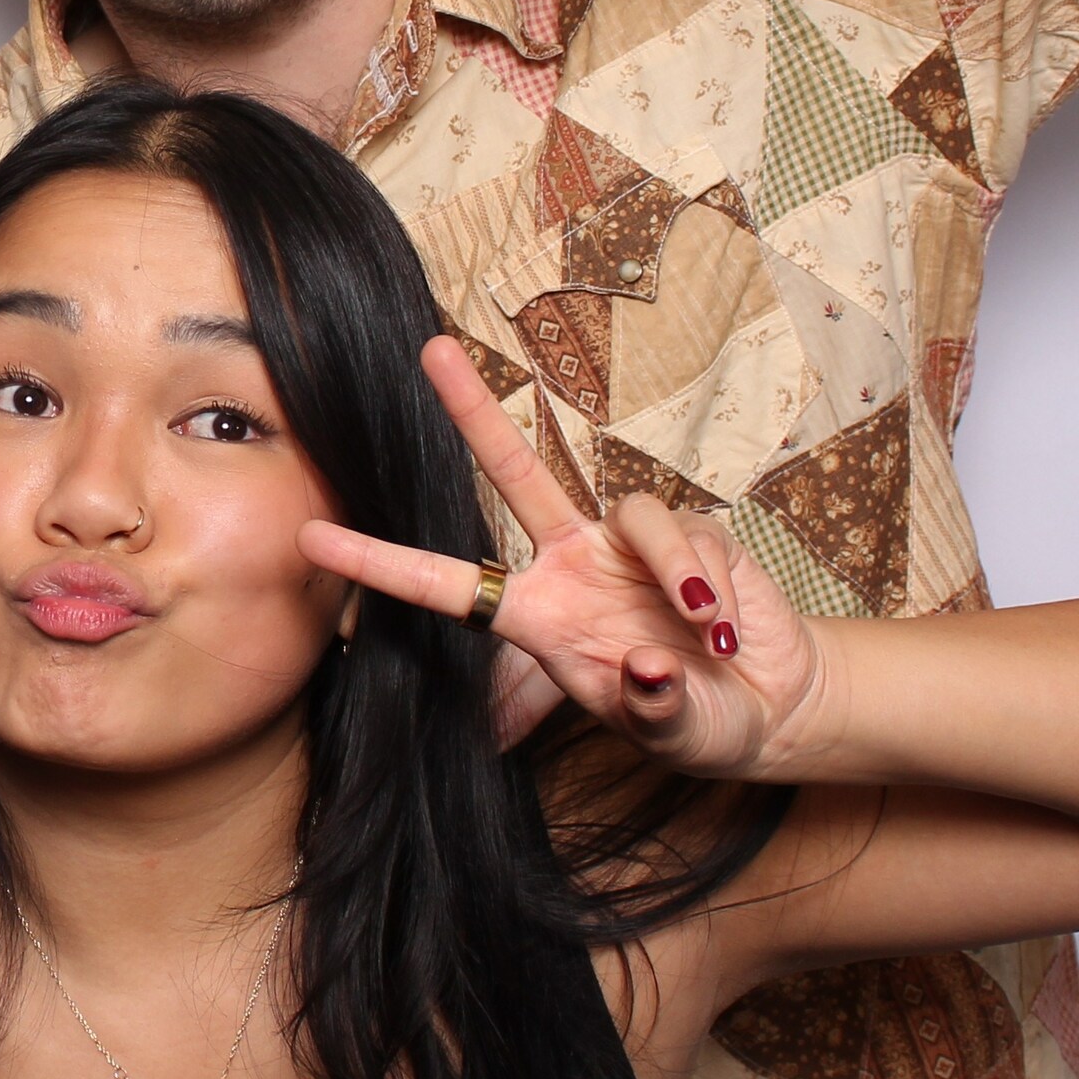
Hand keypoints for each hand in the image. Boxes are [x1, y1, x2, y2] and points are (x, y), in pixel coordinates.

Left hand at [300, 339, 826, 778]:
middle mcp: (572, 566)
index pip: (445, 586)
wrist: (768, 708)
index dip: (379, 562)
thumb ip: (651, 706)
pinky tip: (727, 631)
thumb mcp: (666, 730)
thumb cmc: (695, 719)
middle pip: (515, 473)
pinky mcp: (694, 533)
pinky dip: (709, 586)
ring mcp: (629, 546)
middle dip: (474, 411)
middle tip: (430, 349)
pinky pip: (691, 539)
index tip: (310, 536)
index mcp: (537, 617)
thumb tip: (646, 669)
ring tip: (708, 637)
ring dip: (674, 576)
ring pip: (634, 516)